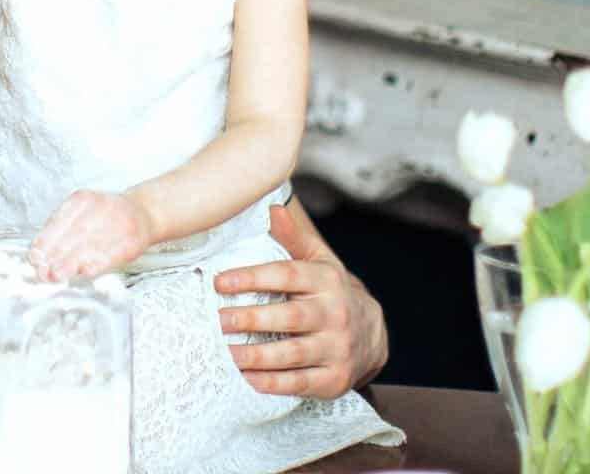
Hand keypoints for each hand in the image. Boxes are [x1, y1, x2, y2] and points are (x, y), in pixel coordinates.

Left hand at [28, 190, 152, 280]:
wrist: (143, 213)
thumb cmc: (107, 217)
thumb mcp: (83, 212)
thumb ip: (61, 229)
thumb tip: (39, 252)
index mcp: (81, 200)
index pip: (58, 221)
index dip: (45, 242)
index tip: (34, 257)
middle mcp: (98, 209)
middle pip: (71, 235)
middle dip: (54, 256)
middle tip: (41, 271)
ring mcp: (116, 224)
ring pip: (88, 246)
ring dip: (70, 263)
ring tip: (56, 275)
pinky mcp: (130, 242)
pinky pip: (110, 254)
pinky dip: (95, 265)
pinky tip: (83, 272)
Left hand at [213, 200, 388, 397]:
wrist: (371, 333)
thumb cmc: (329, 292)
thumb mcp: (317, 260)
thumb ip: (292, 237)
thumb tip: (271, 207)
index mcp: (326, 280)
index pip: (287, 275)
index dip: (252, 278)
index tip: (219, 282)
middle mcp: (336, 313)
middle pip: (290, 317)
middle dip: (251, 319)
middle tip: (218, 320)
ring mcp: (338, 348)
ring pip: (294, 354)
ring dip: (257, 355)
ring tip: (226, 353)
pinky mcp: (336, 379)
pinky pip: (301, 383)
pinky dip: (273, 383)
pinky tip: (247, 378)